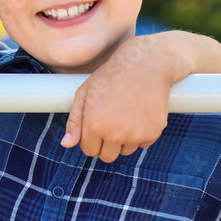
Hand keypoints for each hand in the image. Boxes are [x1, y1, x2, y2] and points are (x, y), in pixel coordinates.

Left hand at [63, 40, 168, 162]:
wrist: (146, 64)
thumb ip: (75, 121)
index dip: (91, 139)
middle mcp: (115, 132)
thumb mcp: (85, 93)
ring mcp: (136, 134)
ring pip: (125, 151)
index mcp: (95, 124)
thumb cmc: (111, 76)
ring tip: (125, 114)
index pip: (89, 150)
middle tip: (111, 121)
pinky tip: (139, 113)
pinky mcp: (154, 132)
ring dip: (124, 140)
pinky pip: (143, 144)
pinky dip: (141, 134)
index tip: (96, 125)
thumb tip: (66, 144)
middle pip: (107, 156)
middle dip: (106, 144)